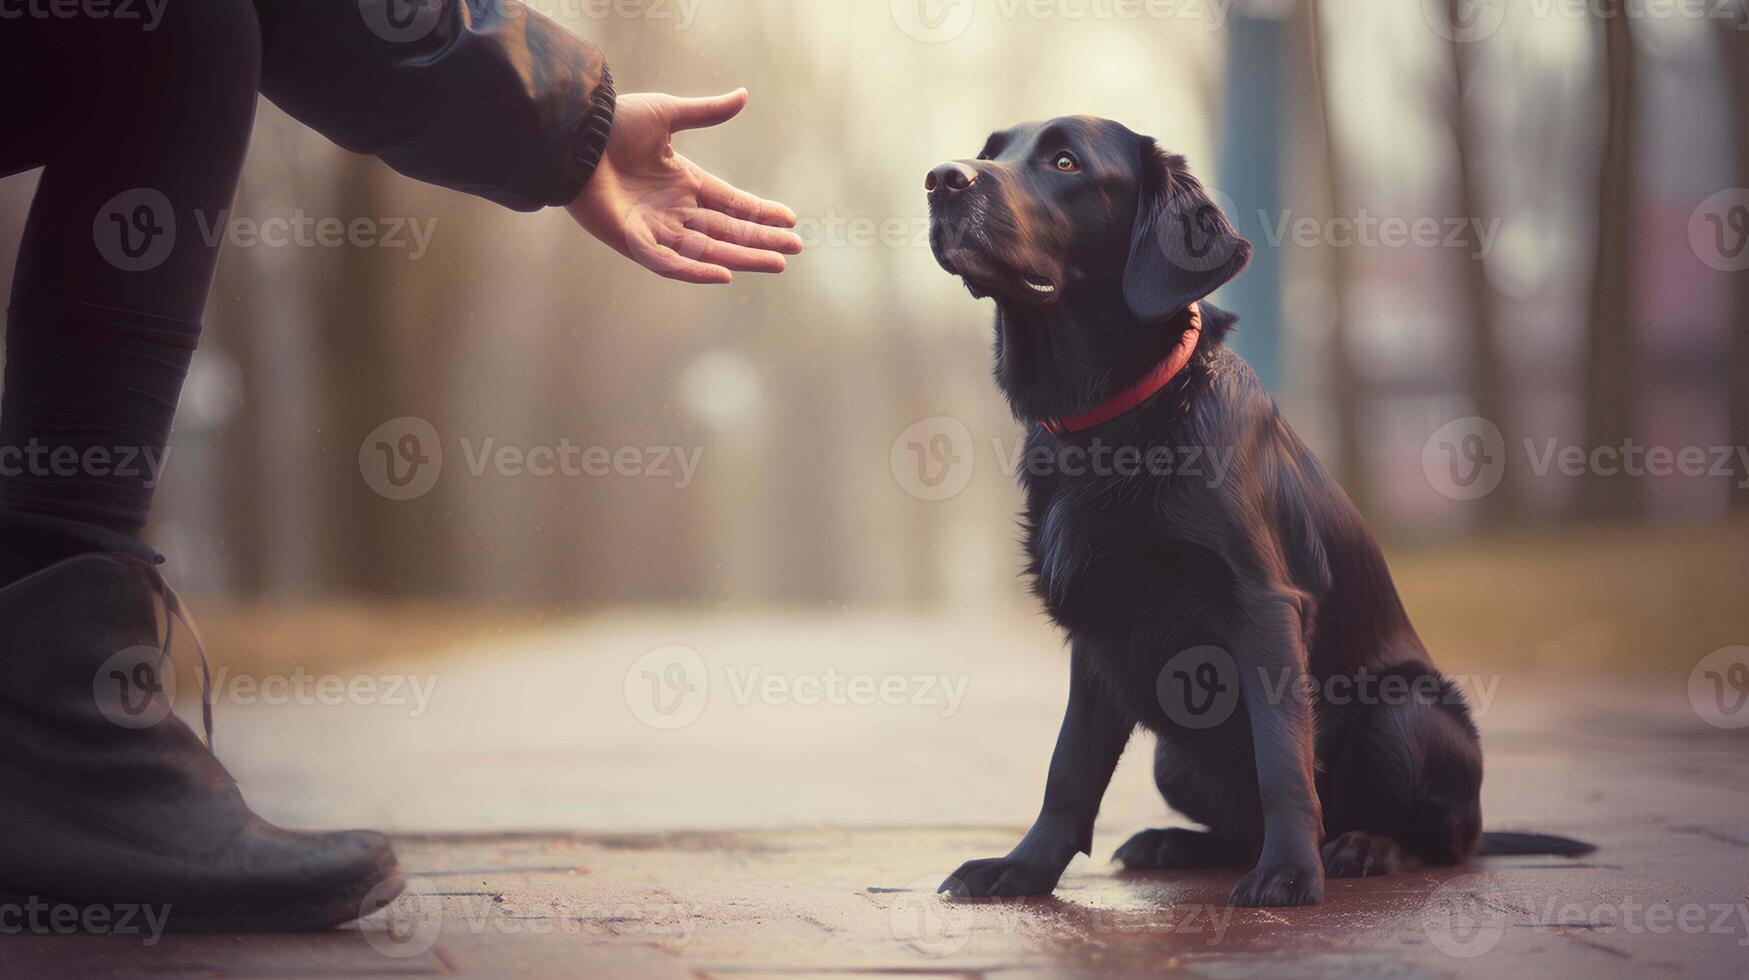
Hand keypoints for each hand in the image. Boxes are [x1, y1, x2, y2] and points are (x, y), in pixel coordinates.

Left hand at [567, 89, 801, 283]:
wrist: (573, 137)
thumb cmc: (614, 124)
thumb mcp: (667, 114)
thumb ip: (706, 112)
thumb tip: (744, 96)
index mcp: (683, 181)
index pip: (731, 202)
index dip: (759, 212)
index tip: (790, 220)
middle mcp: (674, 209)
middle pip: (727, 230)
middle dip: (760, 240)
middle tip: (793, 249)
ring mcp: (655, 229)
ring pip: (707, 249)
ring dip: (741, 257)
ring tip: (776, 263)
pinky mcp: (633, 242)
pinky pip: (669, 262)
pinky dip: (695, 270)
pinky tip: (725, 275)